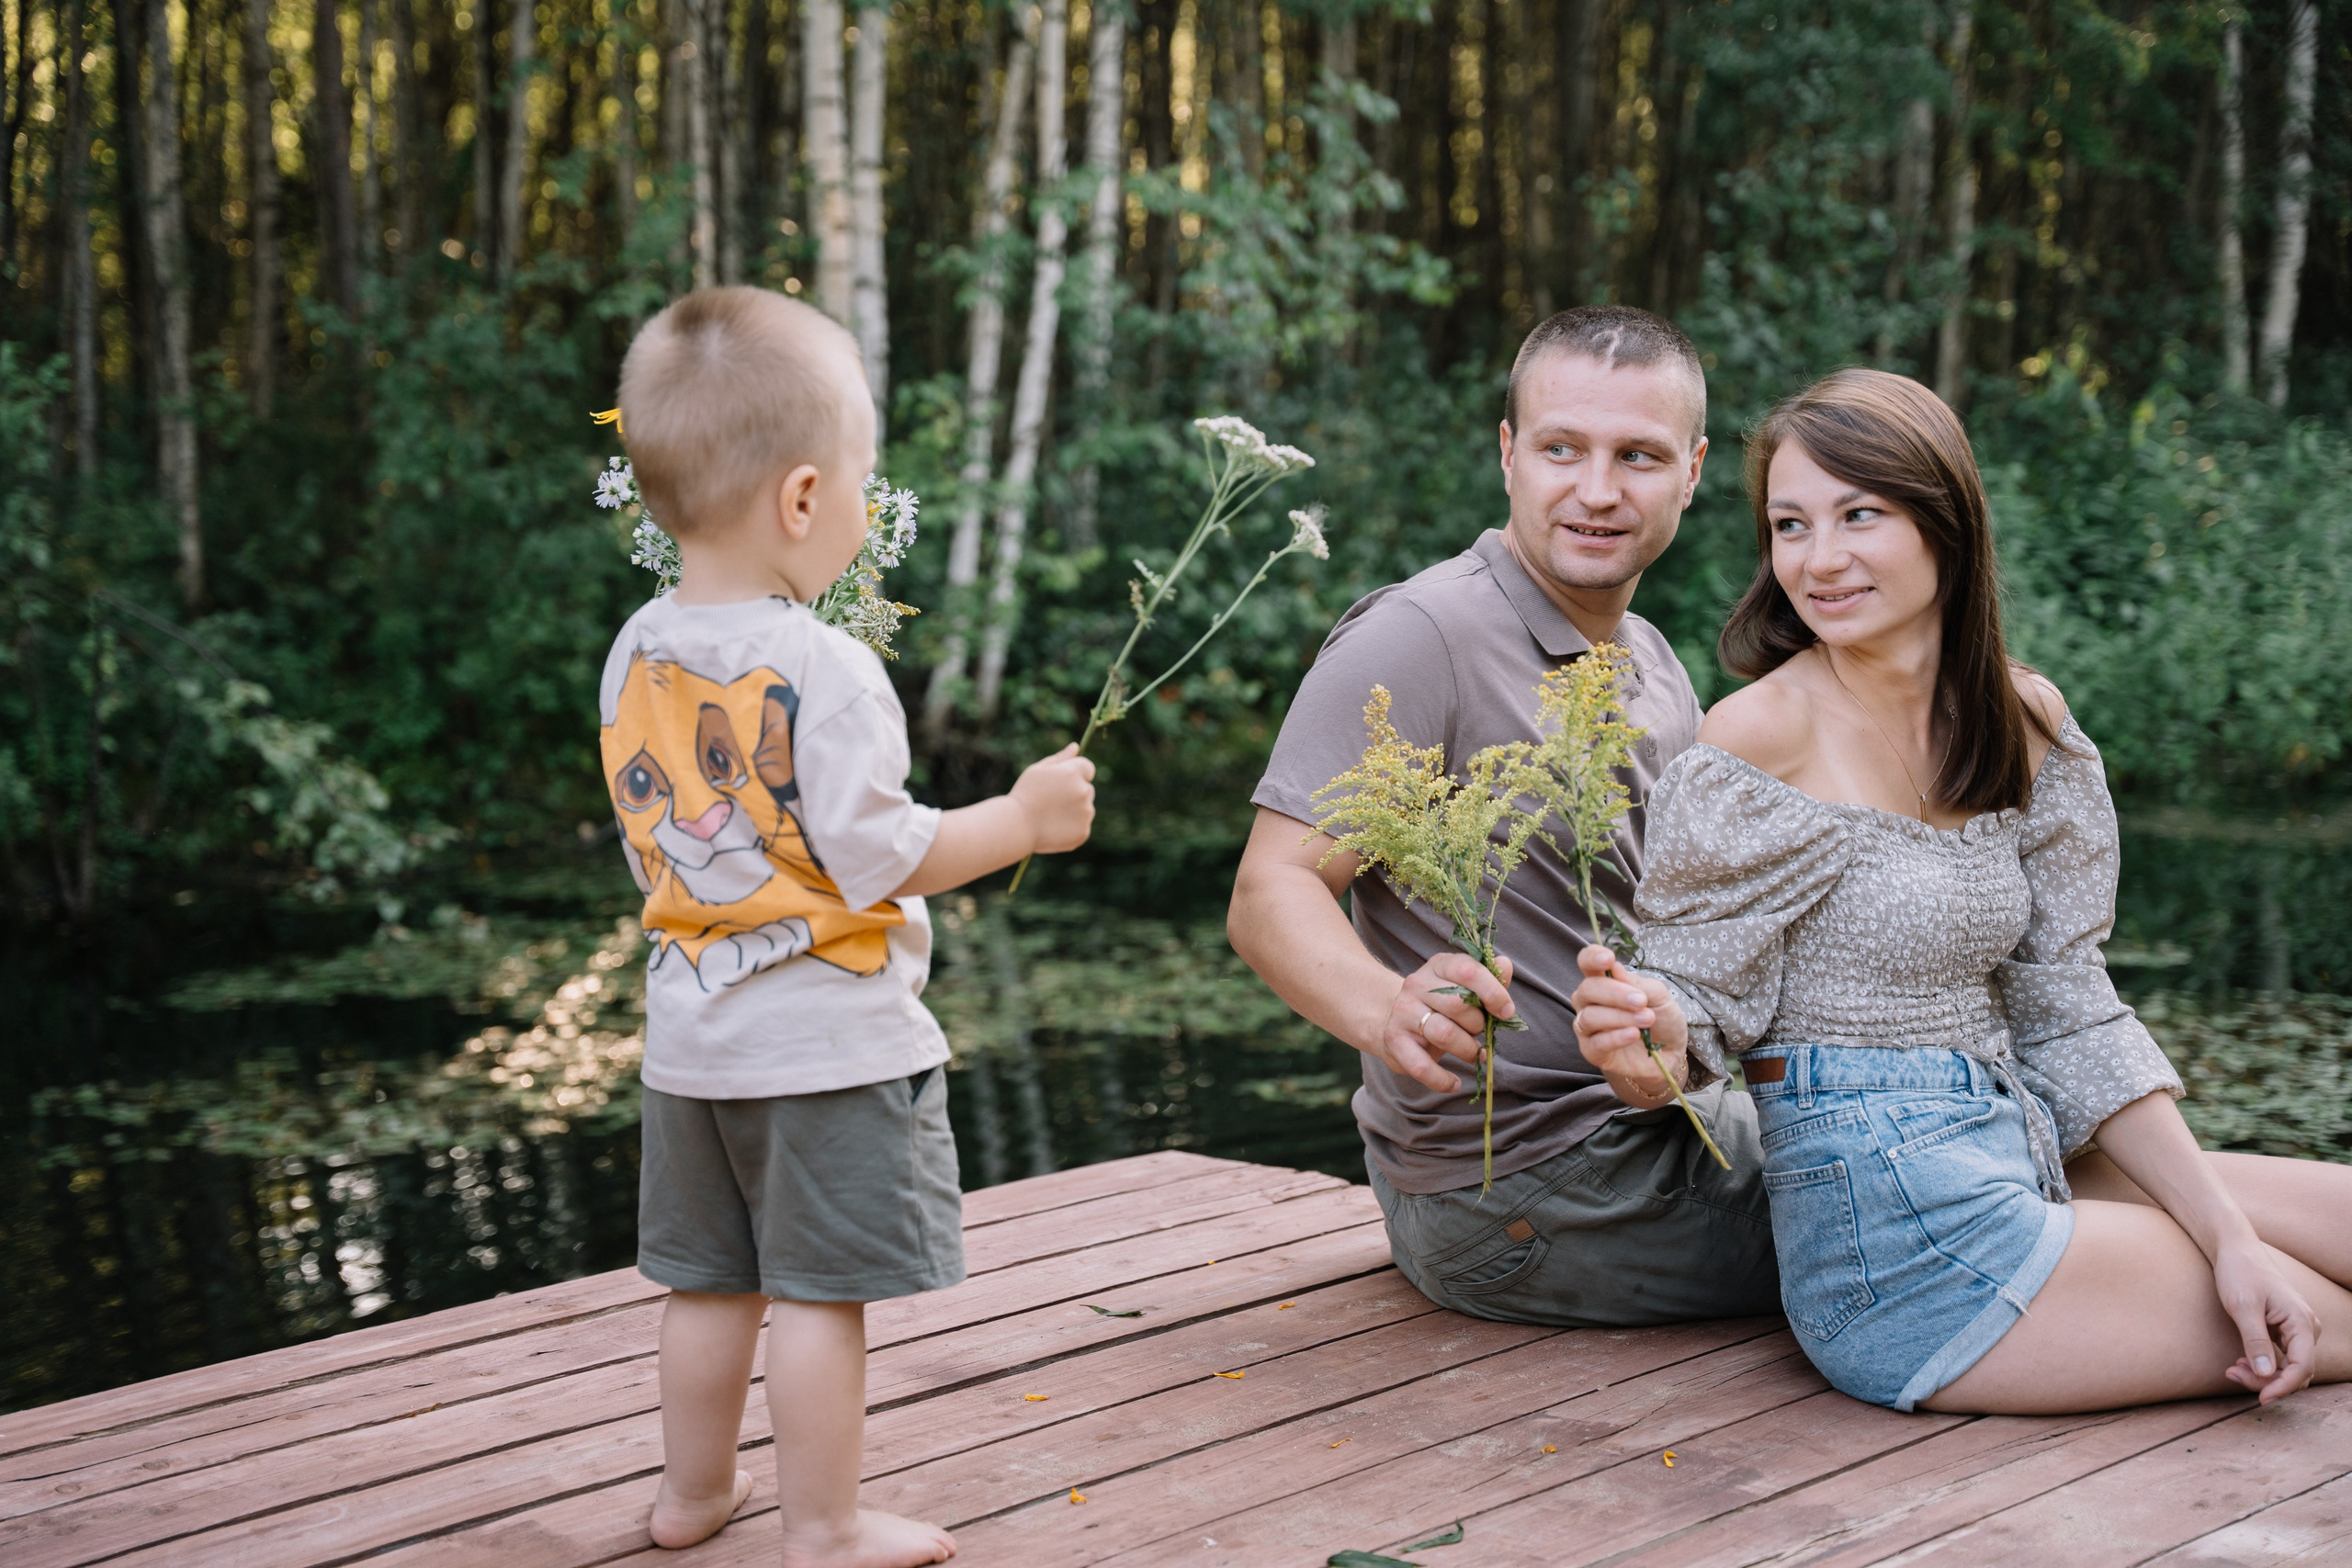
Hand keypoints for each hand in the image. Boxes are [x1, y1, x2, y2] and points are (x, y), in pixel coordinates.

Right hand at [1011, 744, 1095, 854]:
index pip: (1088, 768)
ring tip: (1050, 816)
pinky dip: (1071, 827)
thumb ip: (1060, 758)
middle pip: (1087, 789)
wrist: (1017, 826)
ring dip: (1074, 810)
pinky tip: (1054, 827)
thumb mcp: (1037, 770)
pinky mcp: (1083, 832)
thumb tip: (1076, 747)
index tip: (1062, 783)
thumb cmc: (1024, 795)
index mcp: (1073, 773)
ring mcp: (1086, 813)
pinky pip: (1082, 826)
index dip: (1076, 774)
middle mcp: (1084, 791)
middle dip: (1074, 793)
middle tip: (1050, 802)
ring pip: (1086, 808)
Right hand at [1376, 952, 1514, 1093]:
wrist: (1393, 1020)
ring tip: (1473, 1054)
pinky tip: (1453, 1082)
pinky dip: (1442, 1080)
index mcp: (1439, 966)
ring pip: (1445, 1034)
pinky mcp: (1394, 1041)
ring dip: (1468, 1050)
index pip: (1468, 970)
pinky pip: (1421, 1067)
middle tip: (1479, 1032)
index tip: (1506, 1012)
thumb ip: (1489, 978)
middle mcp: (1417, 984)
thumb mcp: (1463, 987)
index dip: (1493, 992)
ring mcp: (1403, 1012)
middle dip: (1479, 1024)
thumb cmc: (1440, 1004)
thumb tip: (1506, 966)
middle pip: (1459, 1004)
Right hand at [1570, 944, 1687, 1108]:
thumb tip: (1615, 968)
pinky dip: (1616, 1037)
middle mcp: (1590, 1002)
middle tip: (1641, 1001)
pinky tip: (1634, 1035)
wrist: (1670, 1052)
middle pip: (1587, 989)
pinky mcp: (1593, 1051)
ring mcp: (1588, 1028)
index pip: (1587, 963)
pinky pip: (1596, 1043)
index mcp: (1603, 981)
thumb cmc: (1662, 1018)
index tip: (1608, 959)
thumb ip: (1638, 983)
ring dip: (1620, 1017)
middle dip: (1614, 993)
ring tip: (1647, 1019)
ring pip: (1590, 1017)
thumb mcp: (1660, 996)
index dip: (1592, 957)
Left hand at [2212, 1236, 2320, 1403]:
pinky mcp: (2285, 1331)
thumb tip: (2266, 1374)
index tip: (2260, 1399)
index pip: (2302, 1367)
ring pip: (2288, 1368)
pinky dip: (2262, 1365)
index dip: (2283, 1387)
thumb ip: (2255, 1341)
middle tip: (2233, 1375)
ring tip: (2233, 1370)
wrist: (2236, 1250)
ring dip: (2264, 1376)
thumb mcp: (2243, 1306)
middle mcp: (2306, 1329)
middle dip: (2267, 1381)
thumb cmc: (2240, 1272)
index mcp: (2302, 1322)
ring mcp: (2297, 1331)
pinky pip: (2281, 1358)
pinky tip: (2240, 1363)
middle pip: (2296, 1372)